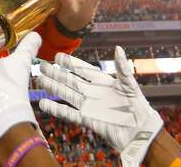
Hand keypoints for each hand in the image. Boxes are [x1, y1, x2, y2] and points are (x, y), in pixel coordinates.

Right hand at [37, 46, 162, 166]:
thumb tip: (118, 48)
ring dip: (53, 88)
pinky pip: (68, 113)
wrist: (139, 132)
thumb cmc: (138, 107)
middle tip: (42, 66)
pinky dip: (55, 109)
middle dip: (56, 73)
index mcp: (103, 82)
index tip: (58, 56)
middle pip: (70, 81)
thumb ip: (122, 67)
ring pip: (67, 94)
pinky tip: (43, 104)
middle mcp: (93, 92)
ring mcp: (88, 106)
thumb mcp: (129, 85)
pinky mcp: (87, 119)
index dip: (70, 63)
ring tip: (40, 80)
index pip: (83, 69)